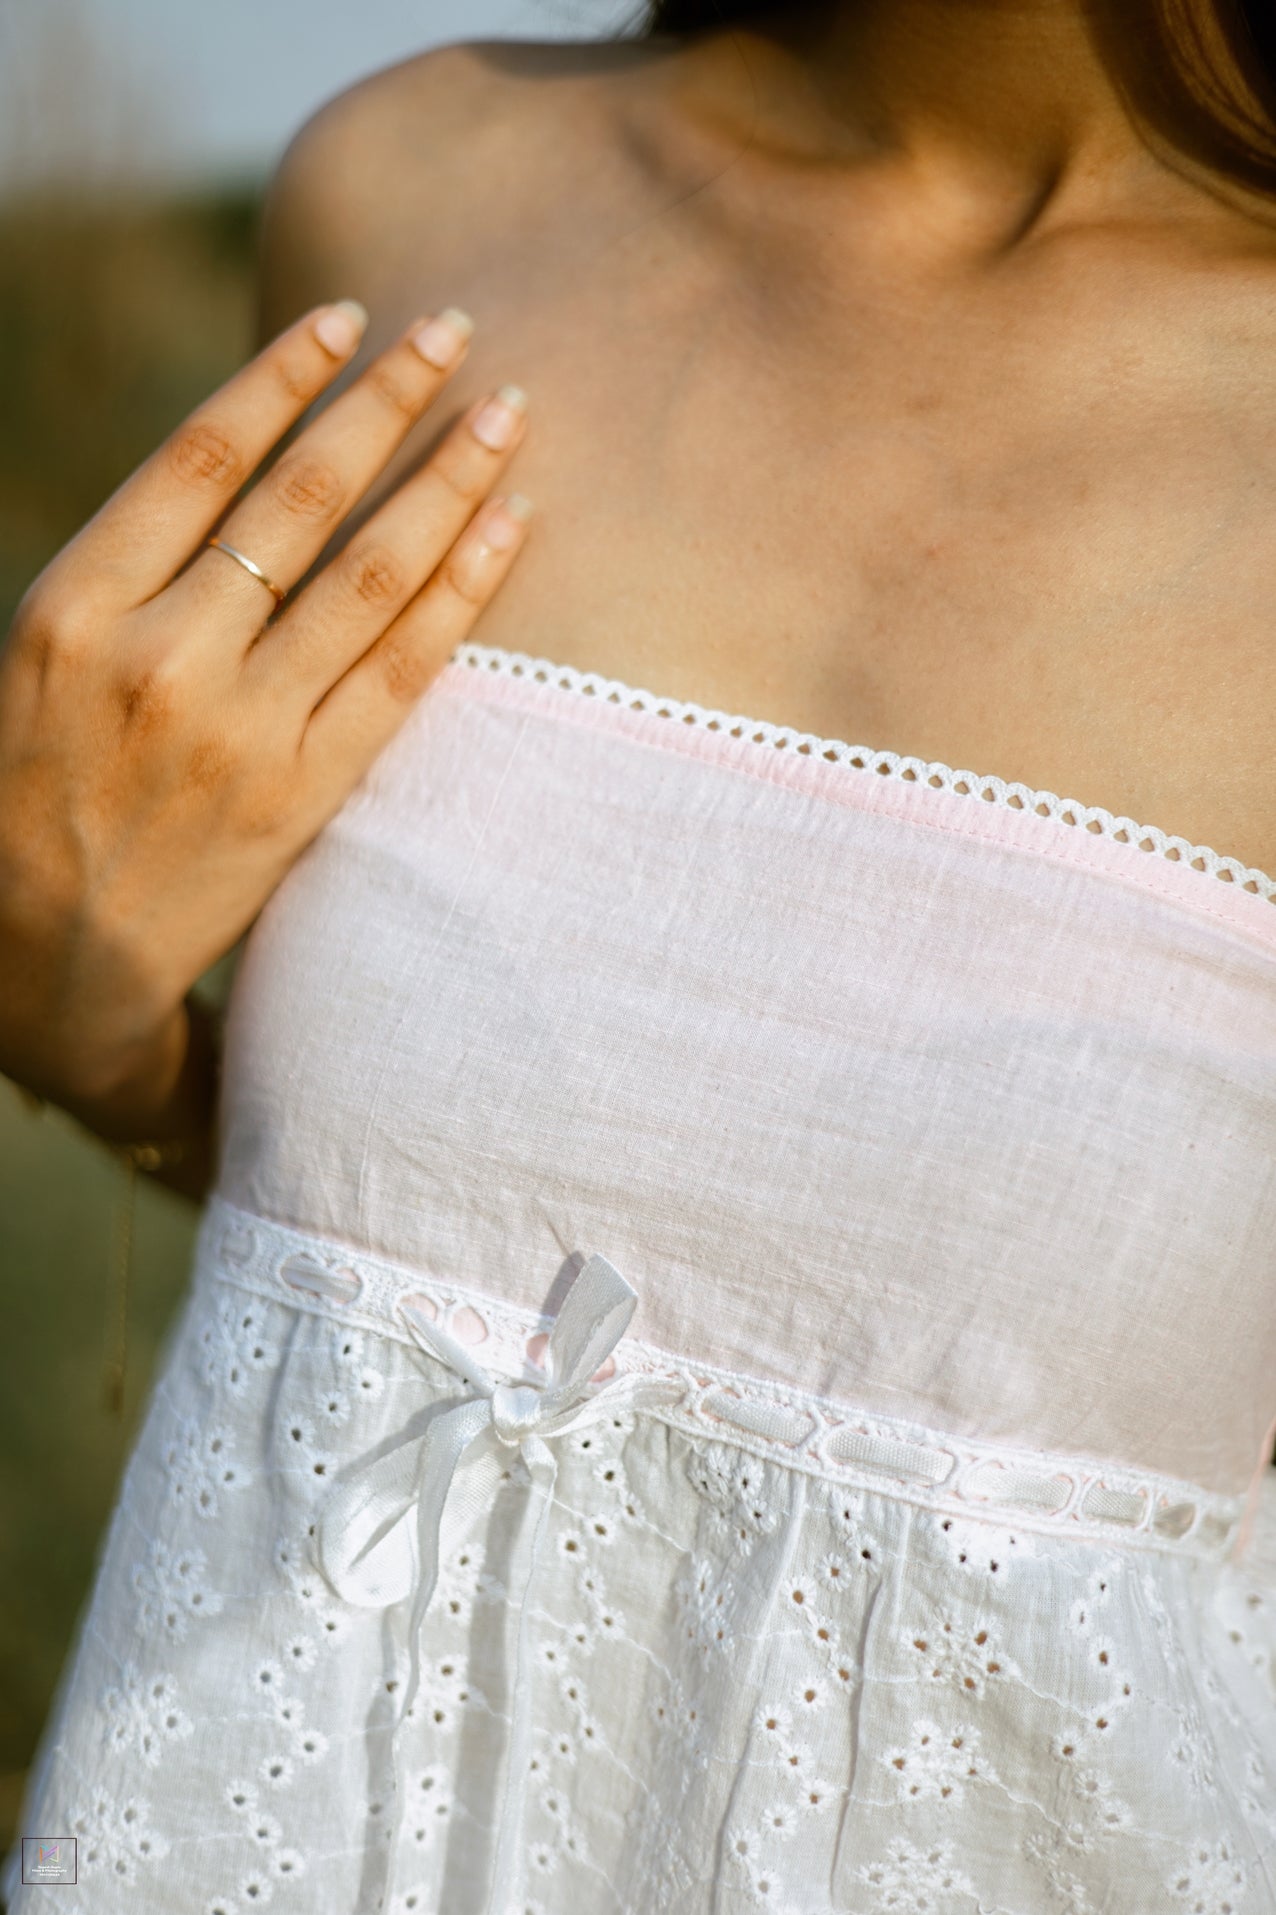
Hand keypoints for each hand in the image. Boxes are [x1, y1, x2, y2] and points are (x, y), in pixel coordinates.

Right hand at [0, 299, 532, 1109]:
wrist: (46, 952)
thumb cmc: (43, 785)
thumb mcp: (51, 658)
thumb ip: (143, 572)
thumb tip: (261, 467)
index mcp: (75, 607)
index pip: (198, 459)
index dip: (282, 378)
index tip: (348, 319)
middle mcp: (159, 657)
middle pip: (301, 499)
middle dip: (387, 402)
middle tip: (455, 328)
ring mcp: (239, 730)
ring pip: (368, 574)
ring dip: (446, 480)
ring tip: (506, 410)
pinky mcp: (302, 795)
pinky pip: (402, 673)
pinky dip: (461, 592)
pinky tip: (510, 526)